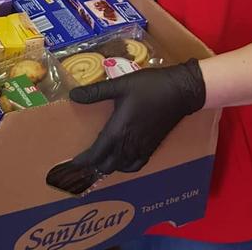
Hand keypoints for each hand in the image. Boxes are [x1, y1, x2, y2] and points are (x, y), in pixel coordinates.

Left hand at [70, 58, 205, 174]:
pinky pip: (135, 165)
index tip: (72, 163)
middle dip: (93, 166)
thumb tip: (73, 95)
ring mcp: (142, 147)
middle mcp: (129, 144)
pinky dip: (125, 167)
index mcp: (118, 130)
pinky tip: (121, 160)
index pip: (96, 153)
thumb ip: (96, 92)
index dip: (83, 161)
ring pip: (120, 167)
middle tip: (83, 162)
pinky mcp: (152, 147)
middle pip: (106, 165)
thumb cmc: (149, 86)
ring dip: (108, 167)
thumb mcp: (120, 84)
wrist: (180, 91)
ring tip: (99, 160)